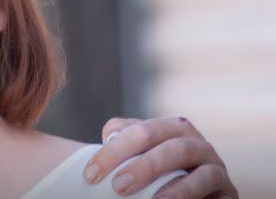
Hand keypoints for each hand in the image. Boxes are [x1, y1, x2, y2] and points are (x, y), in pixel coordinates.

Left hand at [83, 116, 236, 198]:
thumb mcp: (137, 152)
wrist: (194, 190)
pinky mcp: (229, 193)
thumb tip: (96, 151)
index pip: (139, 132)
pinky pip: (217, 196)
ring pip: (202, 173)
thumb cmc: (155, 169)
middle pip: (171, 148)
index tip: (90, 175)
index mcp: (170, 127)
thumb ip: (120, 142)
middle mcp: (197, 143)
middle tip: (118, 187)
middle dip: (143, 167)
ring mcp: (216, 167)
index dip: (112, 153)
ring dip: (176, 190)